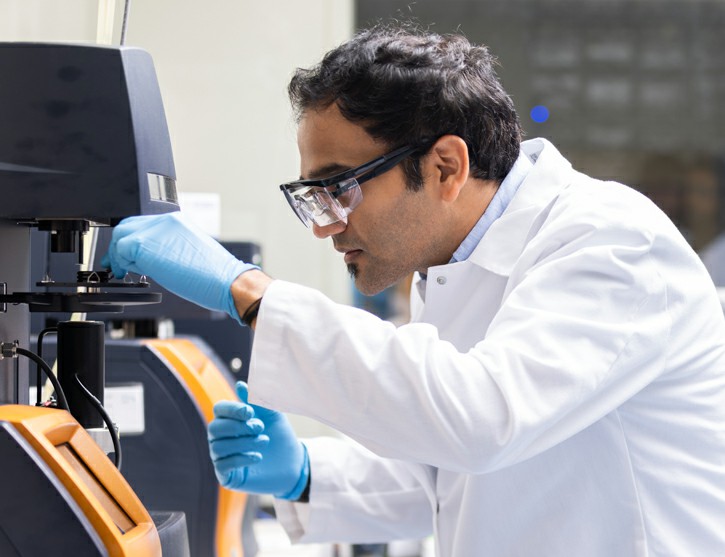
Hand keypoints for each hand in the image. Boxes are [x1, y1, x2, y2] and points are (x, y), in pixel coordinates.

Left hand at [100, 213, 257, 324]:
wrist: (225, 280)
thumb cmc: (214, 276)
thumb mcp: (188, 254)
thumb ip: (165, 250)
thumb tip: (145, 259)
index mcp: (177, 222)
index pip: (143, 225)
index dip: (131, 241)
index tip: (126, 256)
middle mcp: (165, 221)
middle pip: (128, 226)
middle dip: (119, 247)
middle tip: (119, 266)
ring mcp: (155, 230)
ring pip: (121, 236)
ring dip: (119, 255)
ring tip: (126, 272)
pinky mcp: (146, 244)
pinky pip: (121, 250)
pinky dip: (121, 262)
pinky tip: (131, 273)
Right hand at [207, 381, 309, 499]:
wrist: (292, 462)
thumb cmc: (279, 435)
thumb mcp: (271, 415)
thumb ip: (256, 400)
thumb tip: (240, 385)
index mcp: (230, 419)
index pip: (219, 409)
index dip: (232, 409)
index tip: (250, 412)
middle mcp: (221, 437)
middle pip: (214, 428)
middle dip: (238, 427)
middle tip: (260, 427)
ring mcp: (222, 456)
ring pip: (218, 447)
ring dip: (243, 442)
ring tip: (264, 441)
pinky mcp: (226, 475)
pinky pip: (223, 465)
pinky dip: (241, 458)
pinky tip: (258, 456)